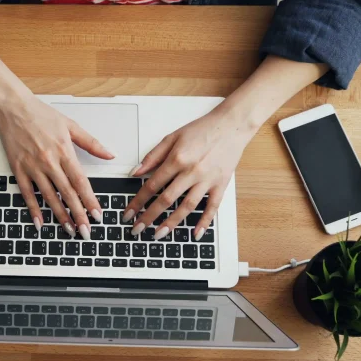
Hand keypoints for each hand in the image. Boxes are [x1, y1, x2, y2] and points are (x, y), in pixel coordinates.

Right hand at [0, 92, 113, 238]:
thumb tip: (109, 154)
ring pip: (48, 196)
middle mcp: (49, 161)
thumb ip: (91, 143)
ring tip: (69, 230)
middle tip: (86, 231)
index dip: (89, 200)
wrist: (13, 108)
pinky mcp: (18, 169)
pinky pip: (27, 193)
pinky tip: (40, 222)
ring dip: (59, 215)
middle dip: (78, 214)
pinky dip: (33, 209)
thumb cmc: (41, 115)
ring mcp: (32, 167)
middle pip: (66, 193)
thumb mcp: (71, 125)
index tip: (97, 215)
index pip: (80, 181)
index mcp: (64, 151)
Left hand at [123, 108, 253, 239]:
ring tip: (159, 234)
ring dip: (172, 223)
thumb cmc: (202, 129)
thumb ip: (153, 156)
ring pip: (187, 207)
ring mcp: (207, 180)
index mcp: (177, 159)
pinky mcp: (221, 184)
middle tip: (137, 229)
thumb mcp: (172, 137)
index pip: (152, 185)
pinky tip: (195, 234)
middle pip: (166, 199)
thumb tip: (135, 172)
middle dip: (149, 217)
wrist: (231, 125)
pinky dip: (204, 222)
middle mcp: (191, 171)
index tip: (128, 214)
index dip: (138, 202)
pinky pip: (212, 207)